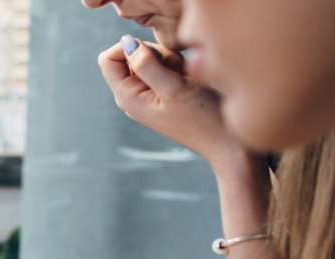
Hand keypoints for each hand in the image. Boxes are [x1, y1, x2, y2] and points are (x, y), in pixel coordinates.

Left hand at [100, 36, 251, 167]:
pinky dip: (180, 66)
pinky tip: (191, 82)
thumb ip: (148, 66)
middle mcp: (133, 95)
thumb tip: (126, 43)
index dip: (130, 49)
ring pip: (153, 57)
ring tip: (187, 80)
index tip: (155, 56)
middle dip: (157, 55)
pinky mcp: (165, 90)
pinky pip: (167, 66)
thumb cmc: (203, 118)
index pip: (108, 59)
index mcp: (126, 97)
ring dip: (172, 61)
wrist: (226, 141)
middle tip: (178, 74)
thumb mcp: (174, 89)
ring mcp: (149, 92)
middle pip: (132, 55)